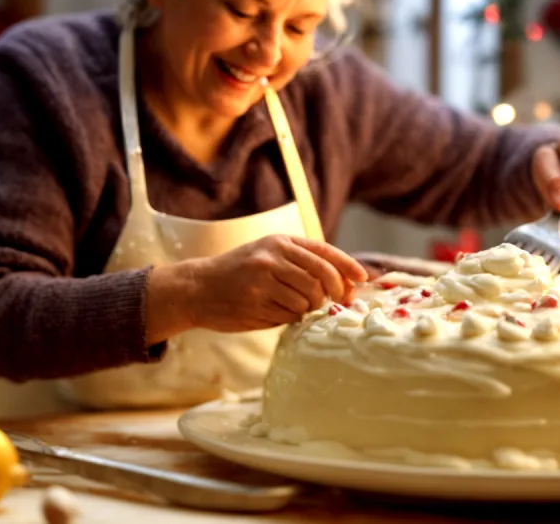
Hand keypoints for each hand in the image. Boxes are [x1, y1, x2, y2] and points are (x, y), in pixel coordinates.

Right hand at [166, 235, 368, 333]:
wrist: (197, 288)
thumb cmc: (239, 274)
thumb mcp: (268, 256)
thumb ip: (301, 264)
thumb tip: (346, 284)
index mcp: (280, 242)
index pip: (325, 252)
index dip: (348, 266)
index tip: (362, 279)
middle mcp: (273, 255)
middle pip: (323, 278)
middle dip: (334, 294)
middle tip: (332, 303)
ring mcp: (264, 278)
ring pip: (309, 300)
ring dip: (307, 309)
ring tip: (290, 306)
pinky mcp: (256, 300)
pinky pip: (291, 315)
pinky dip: (290, 318)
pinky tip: (274, 312)